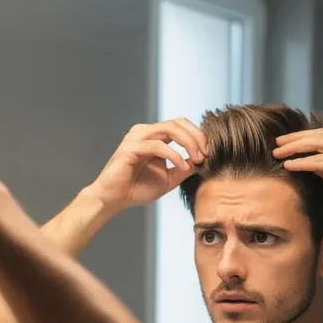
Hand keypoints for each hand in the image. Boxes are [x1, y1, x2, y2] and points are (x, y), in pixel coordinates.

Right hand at [81, 119, 206, 213]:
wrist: (113, 200)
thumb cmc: (136, 189)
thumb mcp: (169, 179)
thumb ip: (184, 168)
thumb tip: (203, 161)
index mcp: (153, 137)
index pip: (180, 125)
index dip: (198, 136)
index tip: (209, 153)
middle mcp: (145, 132)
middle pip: (178, 122)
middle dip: (197, 136)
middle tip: (206, 154)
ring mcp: (136, 137)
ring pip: (170, 129)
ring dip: (189, 143)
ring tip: (198, 159)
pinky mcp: (130, 147)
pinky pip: (158, 146)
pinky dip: (174, 155)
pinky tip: (181, 166)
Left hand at [273, 129, 322, 222]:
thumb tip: (309, 162)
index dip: (308, 136)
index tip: (290, 141)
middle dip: (298, 137)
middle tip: (278, 142)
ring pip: (319, 144)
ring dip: (295, 148)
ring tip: (277, 152)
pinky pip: (319, 161)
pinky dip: (302, 162)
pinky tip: (288, 165)